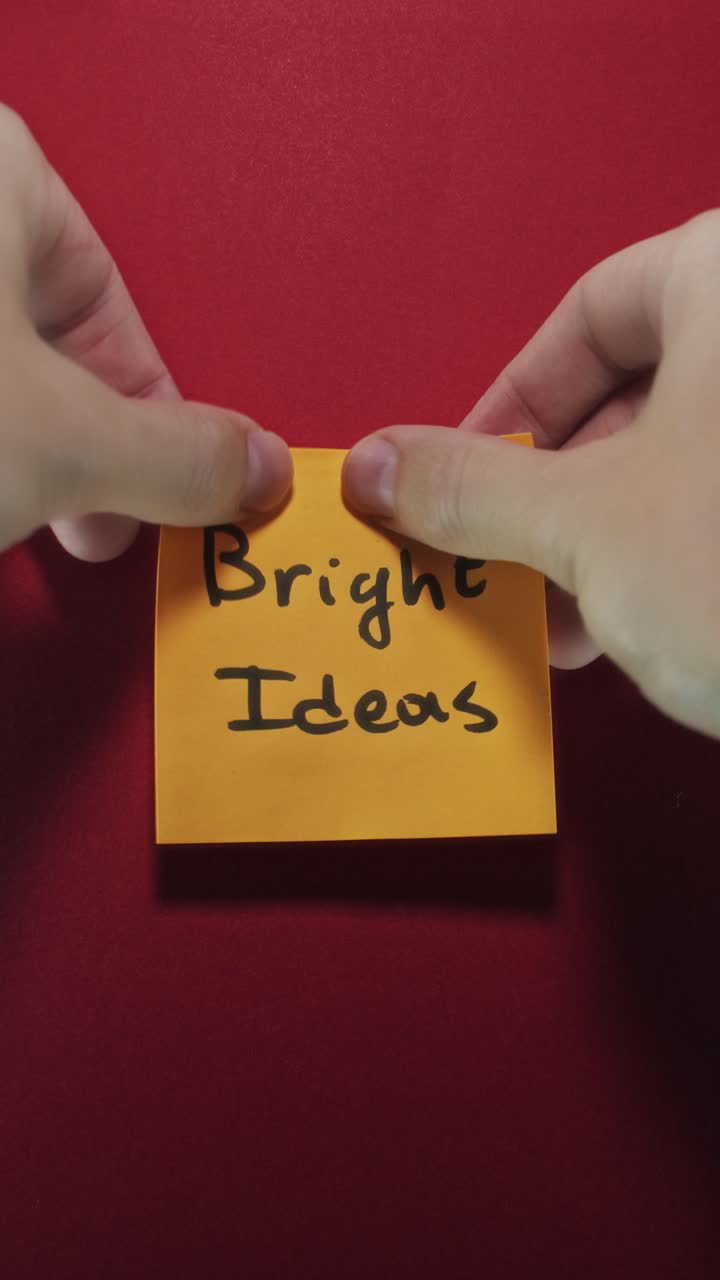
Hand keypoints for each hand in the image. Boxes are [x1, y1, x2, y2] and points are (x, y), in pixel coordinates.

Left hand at [0, 105, 290, 559]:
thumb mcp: (61, 438)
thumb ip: (176, 455)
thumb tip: (252, 469)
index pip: (111, 277)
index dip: (151, 384)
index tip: (178, 455)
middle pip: (55, 332)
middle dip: (91, 437)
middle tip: (111, 506)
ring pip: (4, 371)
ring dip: (35, 456)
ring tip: (49, 520)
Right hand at [343, 212, 719, 738]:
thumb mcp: (587, 526)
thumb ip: (468, 488)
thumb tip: (374, 466)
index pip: (592, 309)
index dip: (508, 399)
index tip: (455, 473)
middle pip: (640, 390)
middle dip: (553, 492)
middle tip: (498, 564)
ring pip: (687, 457)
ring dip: (603, 540)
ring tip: (557, 623)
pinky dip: (673, 556)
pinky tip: (628, 632)